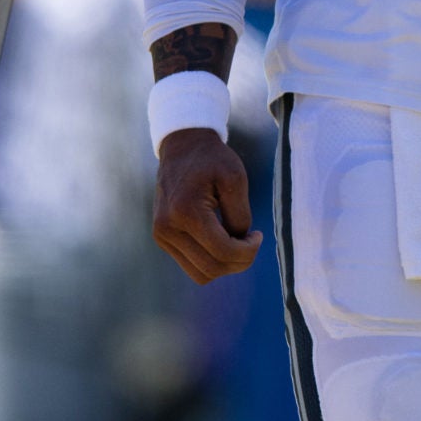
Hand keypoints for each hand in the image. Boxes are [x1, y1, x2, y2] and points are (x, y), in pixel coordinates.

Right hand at [153, 129, 262, 283]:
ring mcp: (162, 235)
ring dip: (225, 265)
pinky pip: (191, 265)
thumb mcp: (235, 178)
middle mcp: (167, 228)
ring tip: (238, 242)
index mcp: (185, 211)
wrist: (182, 147)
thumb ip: (240, 215)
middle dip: (239, 261)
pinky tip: (223, 240)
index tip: (258, 235)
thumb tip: (239, 244)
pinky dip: (212, 260)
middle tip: (252, 241)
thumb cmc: (212, 159)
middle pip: (212, 268)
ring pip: (200, 274)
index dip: (248, 251)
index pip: (222, 251)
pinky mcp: (162, 238)